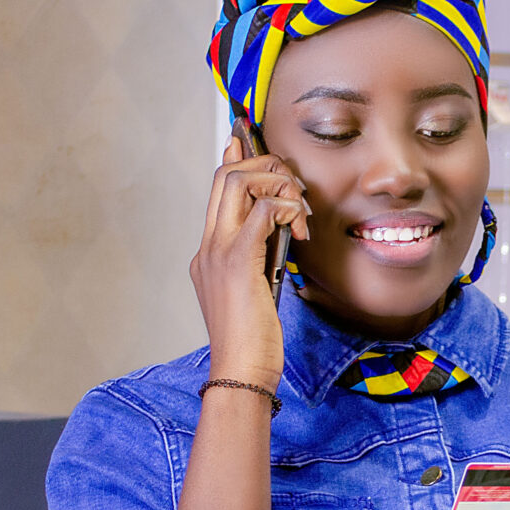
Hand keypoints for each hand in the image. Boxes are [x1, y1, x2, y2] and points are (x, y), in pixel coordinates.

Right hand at [189, 138, 309, 387]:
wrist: (241, 371)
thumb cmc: (253, 340)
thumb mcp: (256, 290)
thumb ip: (260, 259)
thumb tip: (280, 234)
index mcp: (209, 251)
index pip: (218, 189)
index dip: (234, 157)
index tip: (245, 137)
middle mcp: (208, 244)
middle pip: (226, 174)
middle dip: (265, 165)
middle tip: (294, 187)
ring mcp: (219, 250)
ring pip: (240, 181)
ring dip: (279, 184)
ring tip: (300, 214)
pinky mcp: (239, 260)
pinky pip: (264, 210)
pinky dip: (287, 208)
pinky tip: (301, 229)